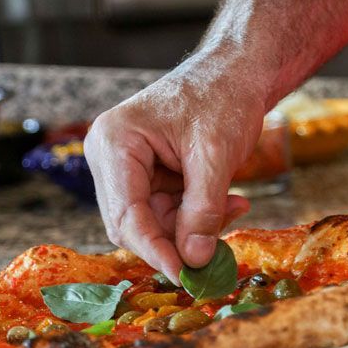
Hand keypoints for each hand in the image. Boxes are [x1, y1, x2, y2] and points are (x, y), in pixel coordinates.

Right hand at [84, 61, 264, 281]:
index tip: (185, 275)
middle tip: (215, 252)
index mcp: (115, 142)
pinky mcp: (146, 175)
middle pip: (132, 224)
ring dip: (193, 228)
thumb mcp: (216, 155)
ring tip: (235, 206)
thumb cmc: (223, 96)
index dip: (155, 249)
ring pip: (152, 223)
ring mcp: (126, 167)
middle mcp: (110, 156)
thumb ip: (204, 210)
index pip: (126, 214)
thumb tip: (195, 260)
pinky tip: (230, 202)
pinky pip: (166, 212)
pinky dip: (197, 216)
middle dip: (175, 240)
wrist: (238, 71)